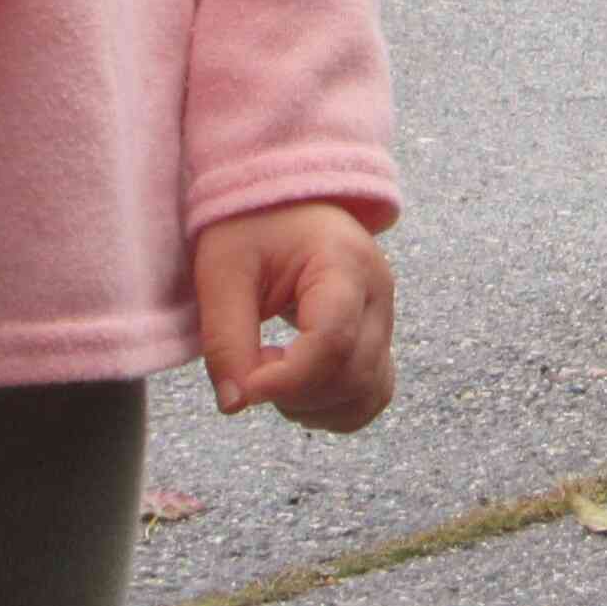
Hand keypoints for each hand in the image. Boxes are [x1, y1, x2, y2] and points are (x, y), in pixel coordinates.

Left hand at [196, 200, 395, 431]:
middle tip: (252, 368)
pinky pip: (372, 394)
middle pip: (352, 374)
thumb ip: (226, 340)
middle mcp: (377, 291)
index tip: (243, 386)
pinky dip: (334, 407)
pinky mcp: (376, 337)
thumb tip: (236, 404)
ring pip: (367, 394)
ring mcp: (383, 316)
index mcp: (344, 261)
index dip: (286, 379)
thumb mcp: (223, 273)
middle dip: (294, 393)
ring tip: (274, 372)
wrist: (278, 200)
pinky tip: (297, 386)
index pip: (332, 340)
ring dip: (314, 405)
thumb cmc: (250, 226)